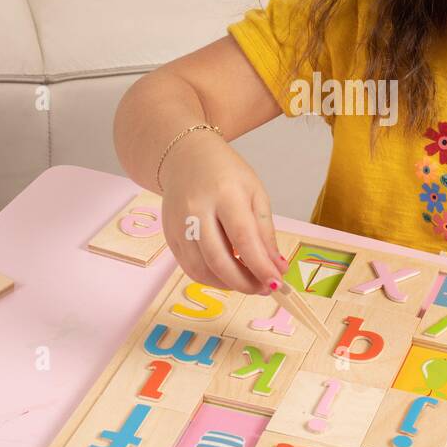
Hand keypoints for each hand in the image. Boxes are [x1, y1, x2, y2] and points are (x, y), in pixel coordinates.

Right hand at [156, 129, 286, 295]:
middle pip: (218, 260)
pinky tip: (227, 275)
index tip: (275, 283)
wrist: (185, 157)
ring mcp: (178, 225)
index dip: (260, 266)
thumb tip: (277, 268)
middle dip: (244, 282)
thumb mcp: (255, 193)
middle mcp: (196, 210)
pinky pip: (190, 268)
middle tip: (263, 289)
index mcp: (224, 193)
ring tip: (248, 282)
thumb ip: (265, 232)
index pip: (243, 238)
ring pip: (202, 270)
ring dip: (228, 285)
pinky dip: (211, 278)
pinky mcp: (169, 236)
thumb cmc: (226, 173)